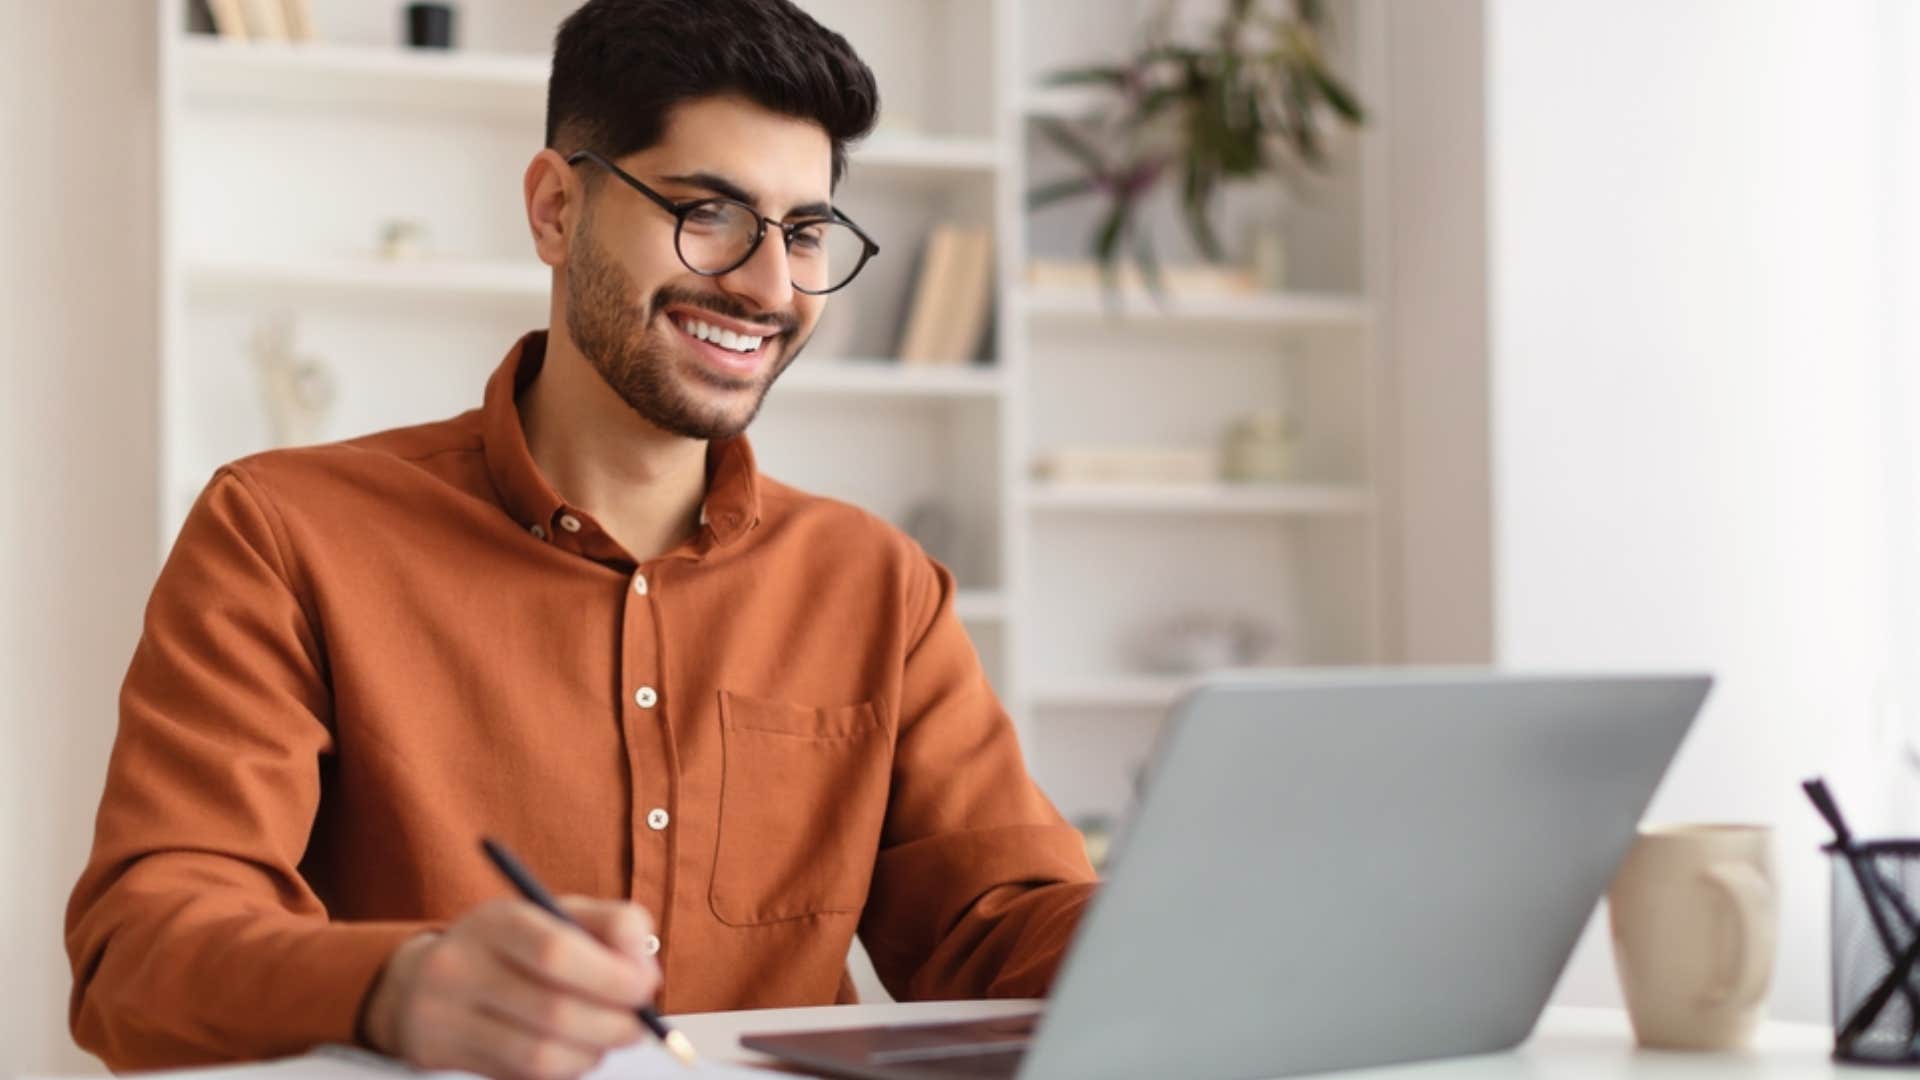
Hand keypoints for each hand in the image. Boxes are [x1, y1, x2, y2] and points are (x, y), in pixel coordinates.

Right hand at [361, 897, 660, 1079]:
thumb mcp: (556, 915)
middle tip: (639, 1024)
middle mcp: (460, 966)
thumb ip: (612, 926)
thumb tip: (645, 968)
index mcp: (495, 921)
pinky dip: (565, 1069)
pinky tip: (574, 1052)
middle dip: (614, 1024)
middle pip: (553, 1012)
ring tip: (607, 1039)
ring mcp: (443, 1016)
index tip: (646, 986)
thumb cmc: (511, 947)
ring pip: (539, 1056)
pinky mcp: (440, 1054)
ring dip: (592, 1053)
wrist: (421, 980)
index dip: (612, 976)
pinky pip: (521, 1077)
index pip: (556, 952)